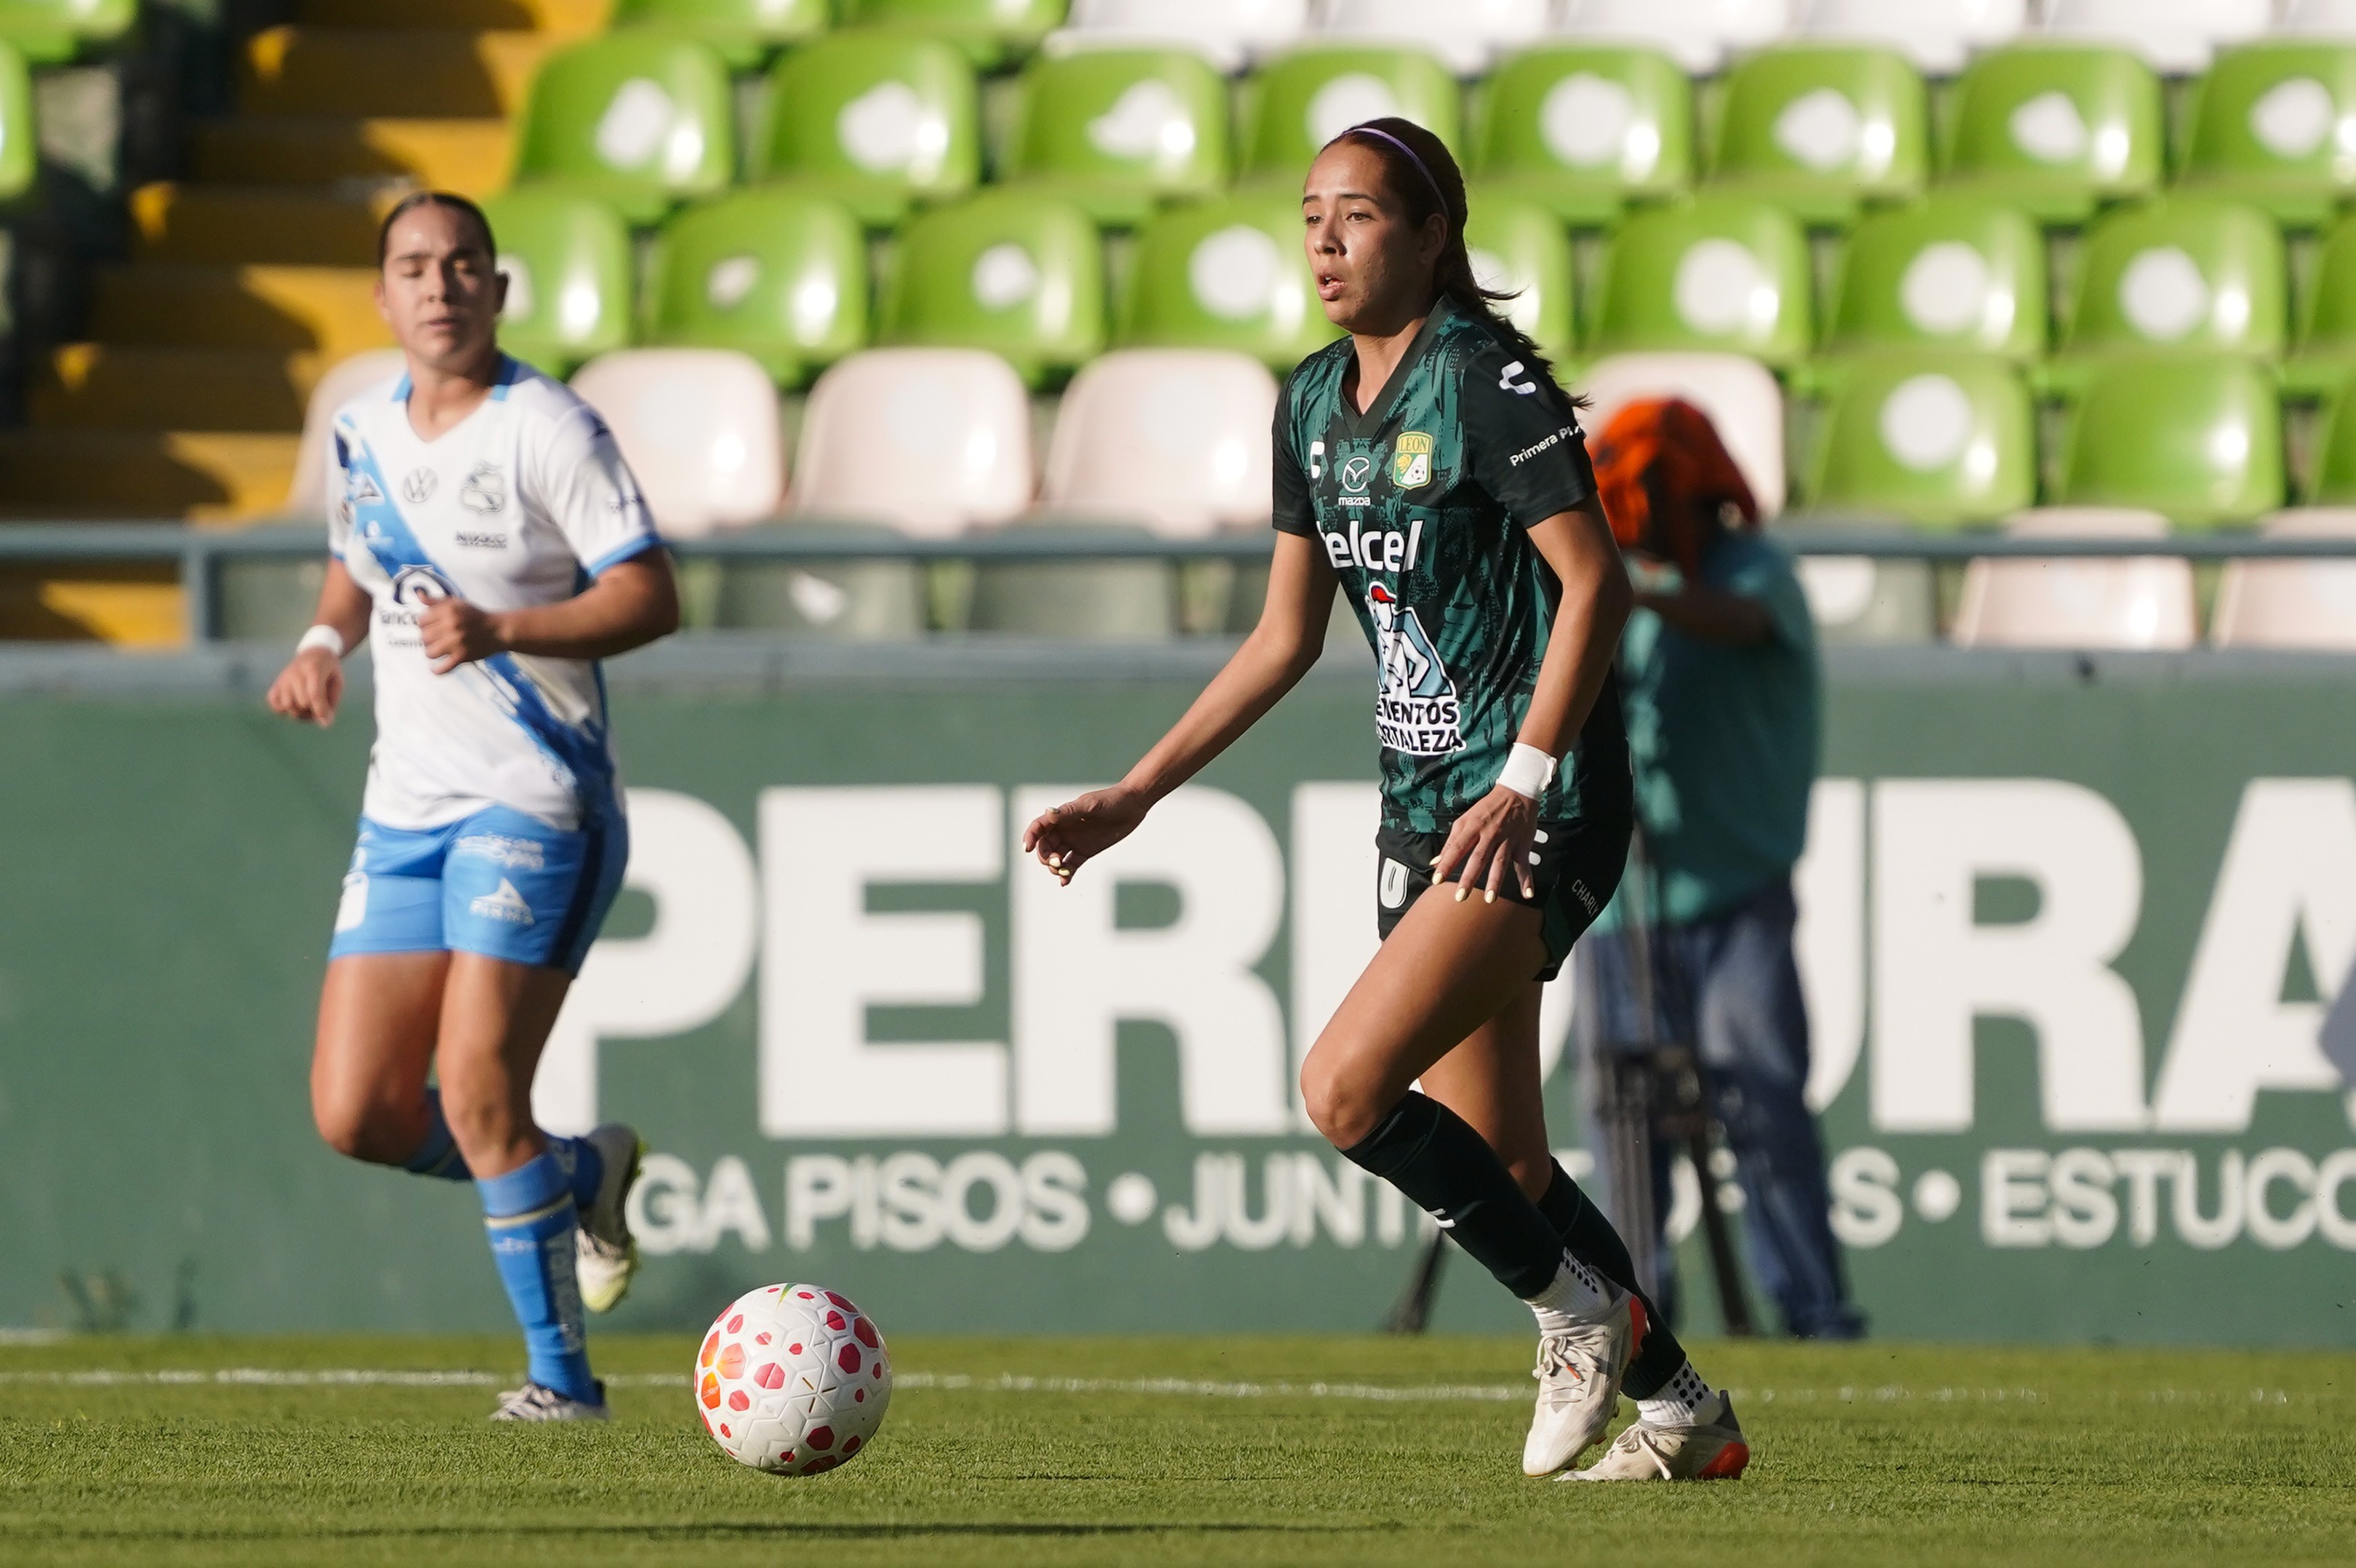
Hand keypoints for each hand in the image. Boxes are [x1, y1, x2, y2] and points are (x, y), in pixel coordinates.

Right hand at [266, 647, 343, 726]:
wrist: (313, 653)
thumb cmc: (328, 670)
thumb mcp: (337, 682)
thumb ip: (332, 702)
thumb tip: (325, 724)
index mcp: (314, 668)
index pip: (314, 694)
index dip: (320, 710)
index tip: (326, 721)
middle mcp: (294, 673)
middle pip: (302, 702)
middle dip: (314, 710)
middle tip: (321, 707)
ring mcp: (283, 679)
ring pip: (288, 706)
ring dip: (300, 713)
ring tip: (308, 707)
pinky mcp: (276, 685)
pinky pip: (274, 705)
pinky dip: (283, 710)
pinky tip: (294, 705)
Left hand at [418, 597, 507, 673]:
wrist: (498, 630)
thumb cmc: (476, 616)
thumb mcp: (457, 603)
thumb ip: (437, 601)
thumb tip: (419, 595)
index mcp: (449, 610)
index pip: (421, 621)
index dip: (425, 624)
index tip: (431, 627)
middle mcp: (452, 625)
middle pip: (424, 637)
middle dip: (427, 639)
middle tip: (436, 639)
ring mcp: (457, 642)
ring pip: (430, 652)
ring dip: (432, 653)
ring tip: (438, 650)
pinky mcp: (463, 656)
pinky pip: (443, 668)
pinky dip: (437, 670)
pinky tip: (435, 669)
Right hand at [1020, 787, 1149, 885]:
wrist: (1132, 805)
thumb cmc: (1109, 800)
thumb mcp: (1089, 806)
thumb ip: (1068, 812)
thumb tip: (1047, 812)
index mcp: (1061, 816)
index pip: (1039, 827)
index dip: (1030, 837)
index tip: (1027, 848)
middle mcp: (1064, 830)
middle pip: (1045, 847)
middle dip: (1046, 857)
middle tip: (1057, 862)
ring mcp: (1074, 842)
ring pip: (1056, 858)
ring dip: (1054, 867)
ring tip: (1063, 872)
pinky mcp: (1085, 852)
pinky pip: (1071, 865)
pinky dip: (1066, 875)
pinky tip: (1065, 882)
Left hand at [1430, 786, 1539, 904]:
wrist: (1516, 793)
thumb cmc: (1486, 809)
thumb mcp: (1465, 820)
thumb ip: (1450, 843)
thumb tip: (1434, 862)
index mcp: (1473, 827)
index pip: (1457, 848)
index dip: (1446, 864)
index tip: (1437, 880)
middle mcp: (1490, 834)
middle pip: (1478, 858)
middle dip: (1469, 878)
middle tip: (1460, 897)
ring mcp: (1507, 840)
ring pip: (1500, 862)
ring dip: (1495, 882)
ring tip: (1489, 899)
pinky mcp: (1522, 845)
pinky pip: (1524, 865)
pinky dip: (1527, 880)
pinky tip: (1527, 894)